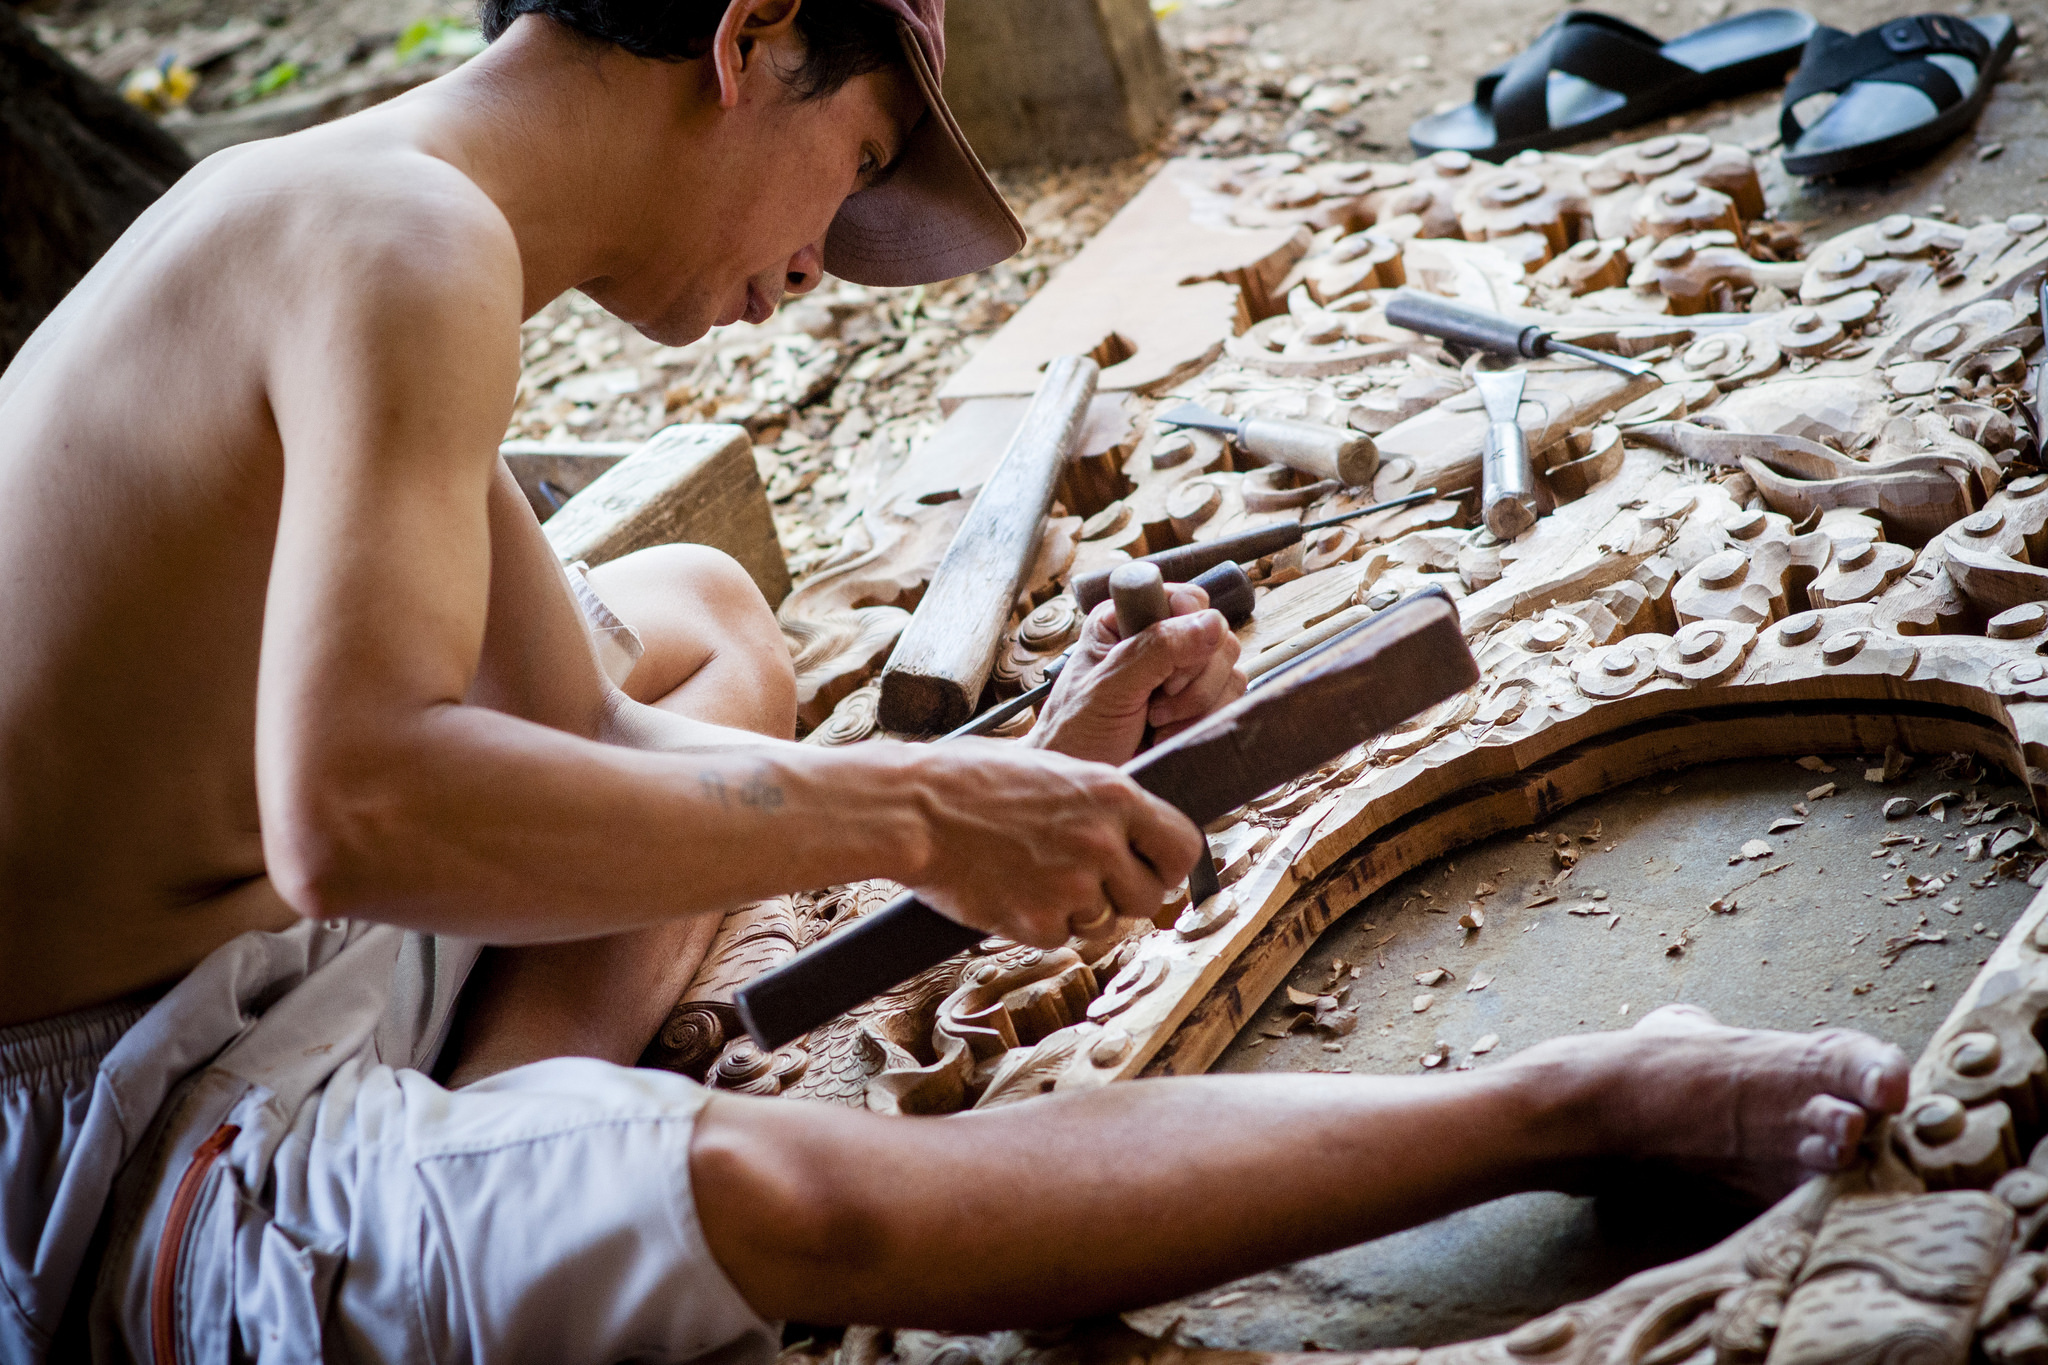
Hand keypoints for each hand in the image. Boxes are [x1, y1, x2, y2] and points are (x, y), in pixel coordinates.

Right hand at [903, 739, 1201, 946]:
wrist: (912, 809)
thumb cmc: (969, 779)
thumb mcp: (1052, 769)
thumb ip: (1097, 802)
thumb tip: (1129, 827)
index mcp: (1112, 794)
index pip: (1183, 846)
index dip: (1169, 864)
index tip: (1152, 867)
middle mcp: (1102, 842)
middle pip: (1149, 896)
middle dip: (1123, 896)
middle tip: (1087, 881)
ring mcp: (1071, 886)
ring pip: (1105, 923)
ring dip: (1079, 912)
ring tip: (1035, 878)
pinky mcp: (1037, 923)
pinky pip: (1060, 938)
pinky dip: (1040, 926)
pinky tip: (1010, 892)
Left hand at [1027, 582, 1245, 765]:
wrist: (1083, 779)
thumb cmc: (1077, 733)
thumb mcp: (1108, 688)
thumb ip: (1156, 651)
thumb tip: (1211, 624)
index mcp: (1127, 617)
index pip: (1188, 599)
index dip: (1188, 633)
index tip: (1164, 674)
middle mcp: (1158, 636)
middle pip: (1217, 636)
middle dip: (1191, 680)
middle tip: (1153, 706)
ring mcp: (1182, 670)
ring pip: (1229, 668)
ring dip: (1196, 706)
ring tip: (1156, 723)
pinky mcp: (1199, 701)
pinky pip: (1232, 698)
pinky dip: (1204, 722)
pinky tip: (1169, 734)